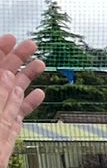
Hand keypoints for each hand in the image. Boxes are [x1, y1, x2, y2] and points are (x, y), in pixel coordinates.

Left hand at [0, 35, 46, 167]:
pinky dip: (30, 103)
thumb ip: (0, 94)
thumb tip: (7, 74)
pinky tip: (40, 94)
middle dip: (16, 58)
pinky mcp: (8, 128)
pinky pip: (20, 112)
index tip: (10, 38)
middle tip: (32, 45)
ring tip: (41, 64)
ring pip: (14, 91)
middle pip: (3, 74)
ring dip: (27, 76)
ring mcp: (0, 114)